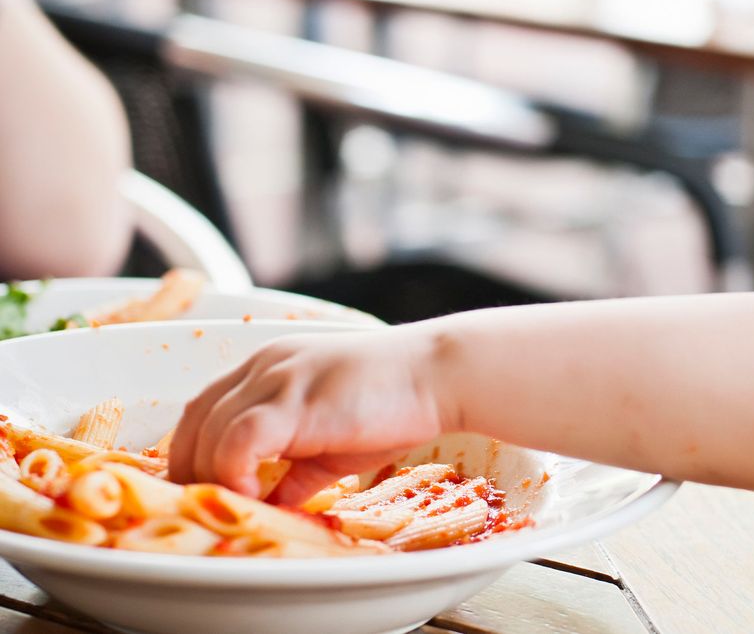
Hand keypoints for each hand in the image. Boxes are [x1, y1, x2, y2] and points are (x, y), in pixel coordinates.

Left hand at [168, 326, 447, 504]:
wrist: (441, 373)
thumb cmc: (398, 402)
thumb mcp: (333, 440)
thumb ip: (296, 468)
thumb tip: (271, 505)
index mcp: (270, 367)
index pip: (203, 409)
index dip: (193, 453)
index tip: (206, 492)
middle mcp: (264, 365)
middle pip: (194, 421)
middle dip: (191, 471)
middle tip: (214, 508)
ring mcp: (278, 378)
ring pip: (208, 432)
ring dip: (212, 477)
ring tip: (239, 507)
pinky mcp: (295, 401)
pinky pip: (238, 441)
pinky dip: (234, 473)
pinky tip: (256, 496)